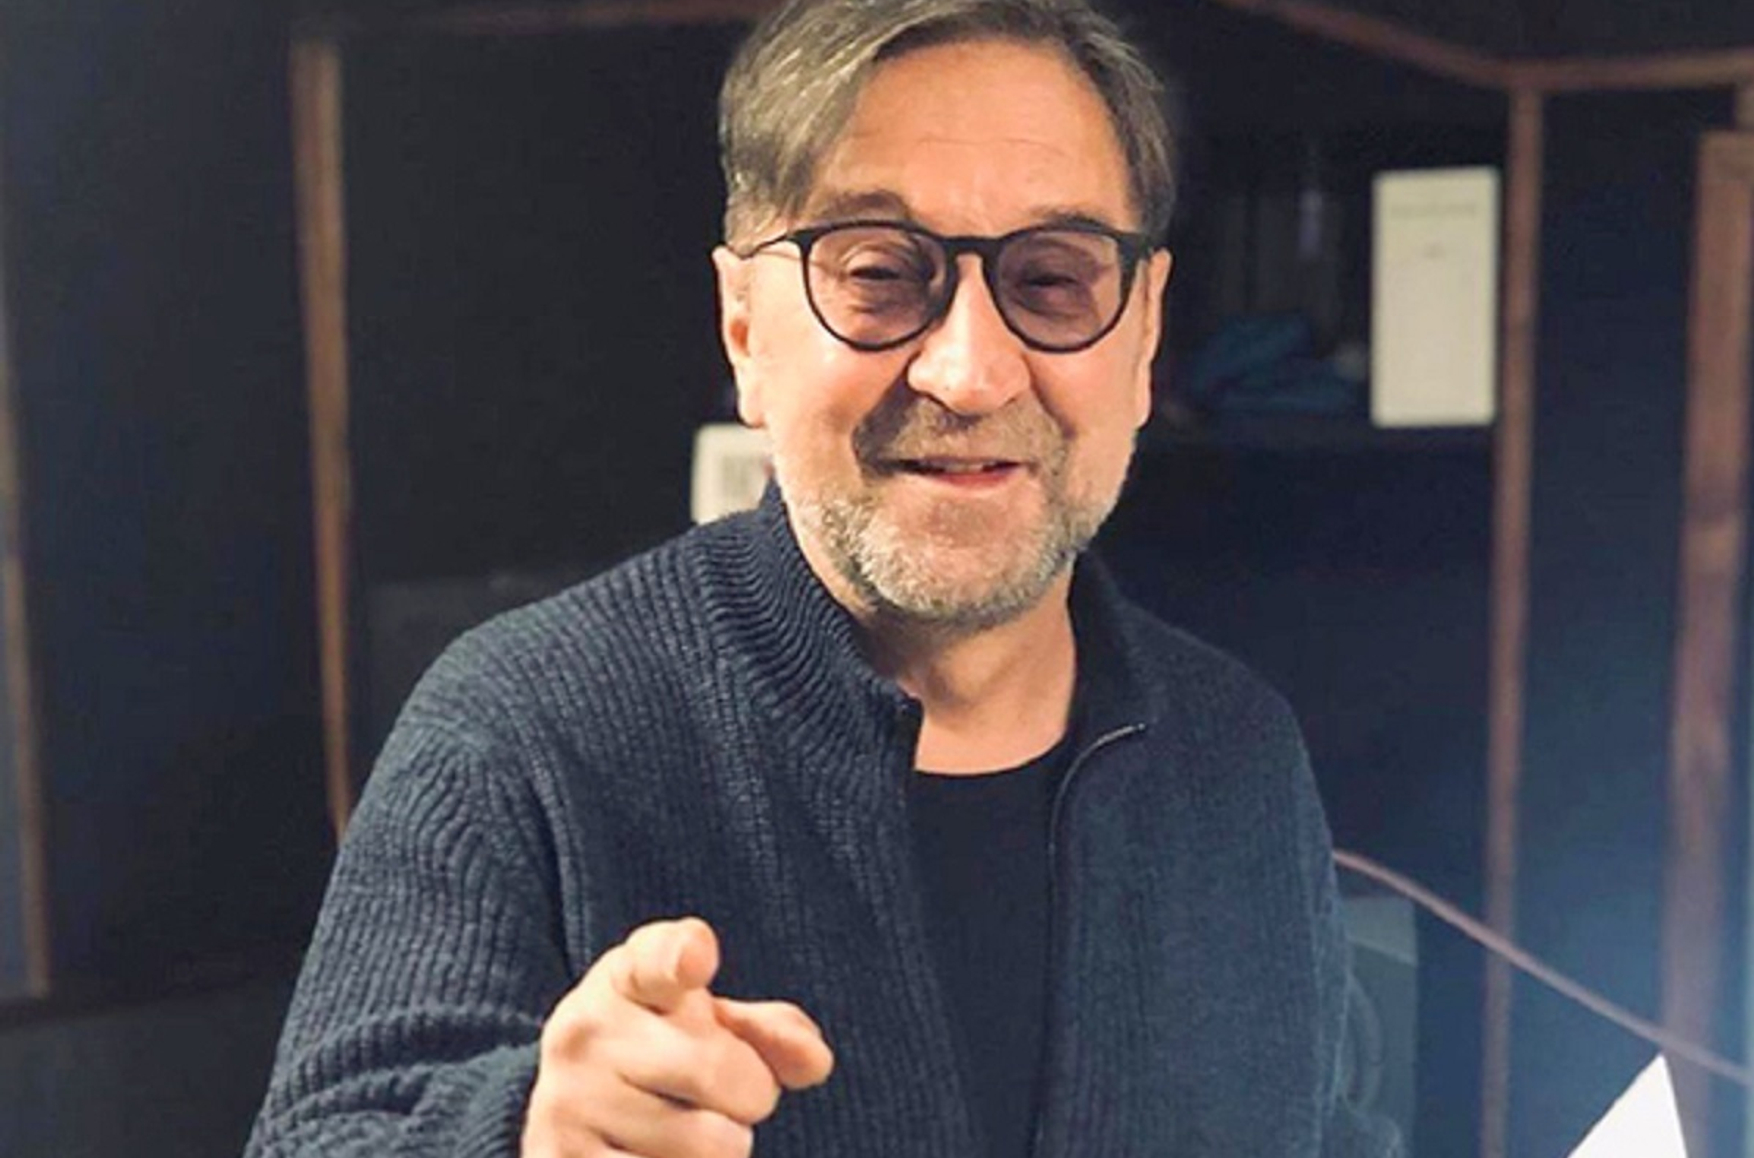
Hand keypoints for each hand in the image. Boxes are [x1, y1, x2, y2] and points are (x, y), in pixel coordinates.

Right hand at [521, 916, 833, 1156]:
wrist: (569, 1104)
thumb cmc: (664, 1048)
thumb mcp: (709, 1020)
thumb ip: (770, 1029)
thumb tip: (815, 1061)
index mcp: (627, 977)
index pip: (660, 960)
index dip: (684, 959)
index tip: (694, 965)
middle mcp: (587, 1032)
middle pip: (725, 1073)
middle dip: (752, 1092)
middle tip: (727, 1091)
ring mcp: (569, 1102)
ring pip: (711, 1145)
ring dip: (725, 1146)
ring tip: (690, 1126)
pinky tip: (658, 1154)